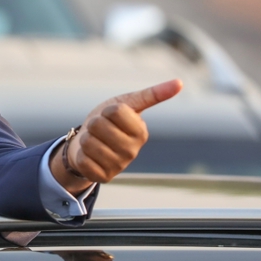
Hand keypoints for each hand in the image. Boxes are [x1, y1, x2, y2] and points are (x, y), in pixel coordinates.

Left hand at [51, 79, 183, 191]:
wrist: (89, 144)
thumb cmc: (110, 121)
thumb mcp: (128, 104)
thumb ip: (152, 95)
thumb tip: (180, 83)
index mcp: (141, 132)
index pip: (114, 111)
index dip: (107, 110)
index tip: (110, 116)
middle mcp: (132, 151)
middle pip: (98, 125)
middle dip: (93, 124)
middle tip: (99, 129)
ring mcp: (118, 166)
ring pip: (88, 142)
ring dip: (85, 139)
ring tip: (94, 141)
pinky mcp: (103, 177)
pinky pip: (82, 160)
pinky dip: (81, 155)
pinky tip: (90, 156)